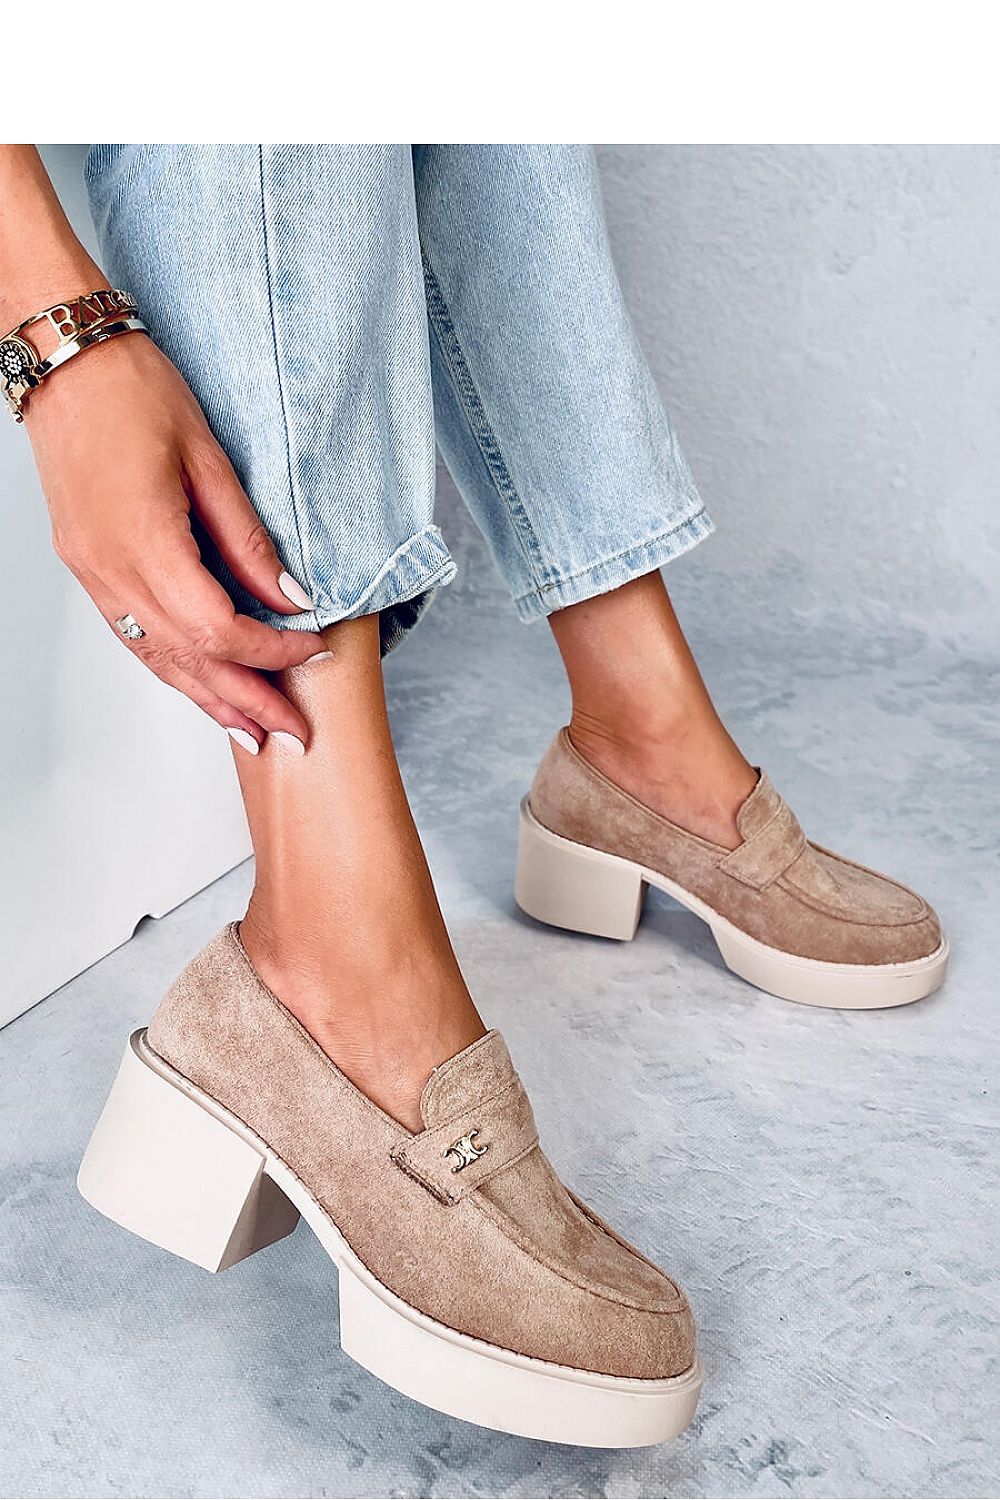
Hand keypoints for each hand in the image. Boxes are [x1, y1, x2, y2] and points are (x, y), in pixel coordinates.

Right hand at [25, 330, 327, 751]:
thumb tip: (288, 597)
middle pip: (188, 660)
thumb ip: (247, 540)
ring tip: (251, 730)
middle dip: (245, 699)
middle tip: (291, 733)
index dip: (269, 652)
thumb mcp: (209, 459)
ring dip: (208, 699)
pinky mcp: (87, 567)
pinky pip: (135, 636)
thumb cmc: (135, 391)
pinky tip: (201, 684)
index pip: (219, 629)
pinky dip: (173, 667)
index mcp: (145, 541)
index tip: (310, 653)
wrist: (67, 362)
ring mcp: (93, 573)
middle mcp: (110, 570)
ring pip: (156, 658)